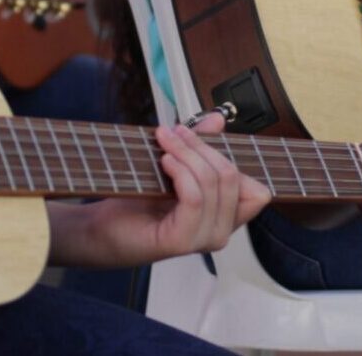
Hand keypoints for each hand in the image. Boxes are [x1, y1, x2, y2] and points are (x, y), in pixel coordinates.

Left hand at [64, 113, 270, 266]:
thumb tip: (217, 120)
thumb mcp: (175, 166)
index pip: (257, 192)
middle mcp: (220, 232)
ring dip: (186, 154)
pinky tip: (165, 162)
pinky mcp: (183, 241)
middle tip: (174, 133)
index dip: (232, 158)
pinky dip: (180, 172)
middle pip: (231, 177)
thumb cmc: (137, 201)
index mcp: (224, 217)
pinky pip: (195, 198)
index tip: (199, 135)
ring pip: (212, 183)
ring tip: (165, 144)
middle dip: (201, 146)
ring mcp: (203, 239)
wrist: (103, 227)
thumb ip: (200, 146)